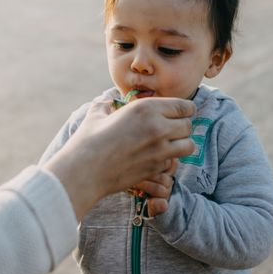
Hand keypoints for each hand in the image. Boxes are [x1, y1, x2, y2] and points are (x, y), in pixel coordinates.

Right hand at [43, 97, 194, 219]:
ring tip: (169, 145)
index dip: (184, 110)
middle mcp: (158, 127)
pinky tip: (156, 159)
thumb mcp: (98, 113)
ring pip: (188, 145)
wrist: (84, 170)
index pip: (184, 106)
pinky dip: (169, 161)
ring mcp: (159, 150)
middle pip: (188, 126)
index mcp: (146, 108)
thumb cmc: (88, 140)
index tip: (180, 113)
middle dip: (182, 127)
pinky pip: (174, 162)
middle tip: (172, 130)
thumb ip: (108, 104)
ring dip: (181, 145)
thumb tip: (109, 103)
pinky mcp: (156, 168)